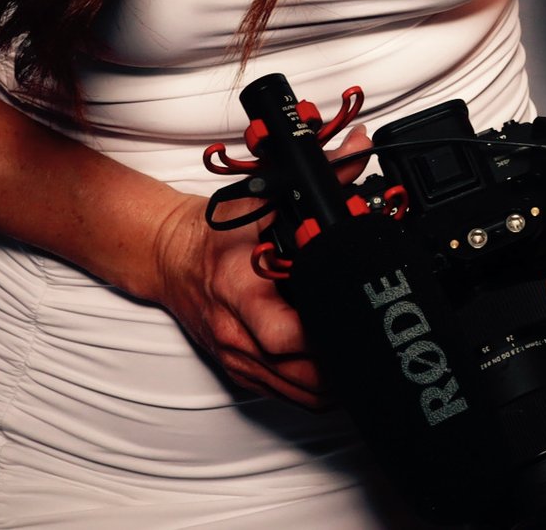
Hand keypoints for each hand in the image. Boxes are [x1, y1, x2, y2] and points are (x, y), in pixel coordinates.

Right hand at [151, 123, 372, 405]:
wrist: (169, 257)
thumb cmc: (212, 233)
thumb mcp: (263, 197)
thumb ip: (318, 177)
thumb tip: (359, 149)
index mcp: (239, 292)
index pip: (286, 335)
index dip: (327, 336)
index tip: (358, 319)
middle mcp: (237, 335)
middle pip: (302, 376)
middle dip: (344, 366)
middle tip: (376, 340)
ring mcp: (238, 359)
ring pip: (299, 395)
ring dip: (335, 383)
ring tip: (363, 353)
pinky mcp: (239, 371)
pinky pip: (286, 395)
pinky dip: (315, 388)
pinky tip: (337, 365)